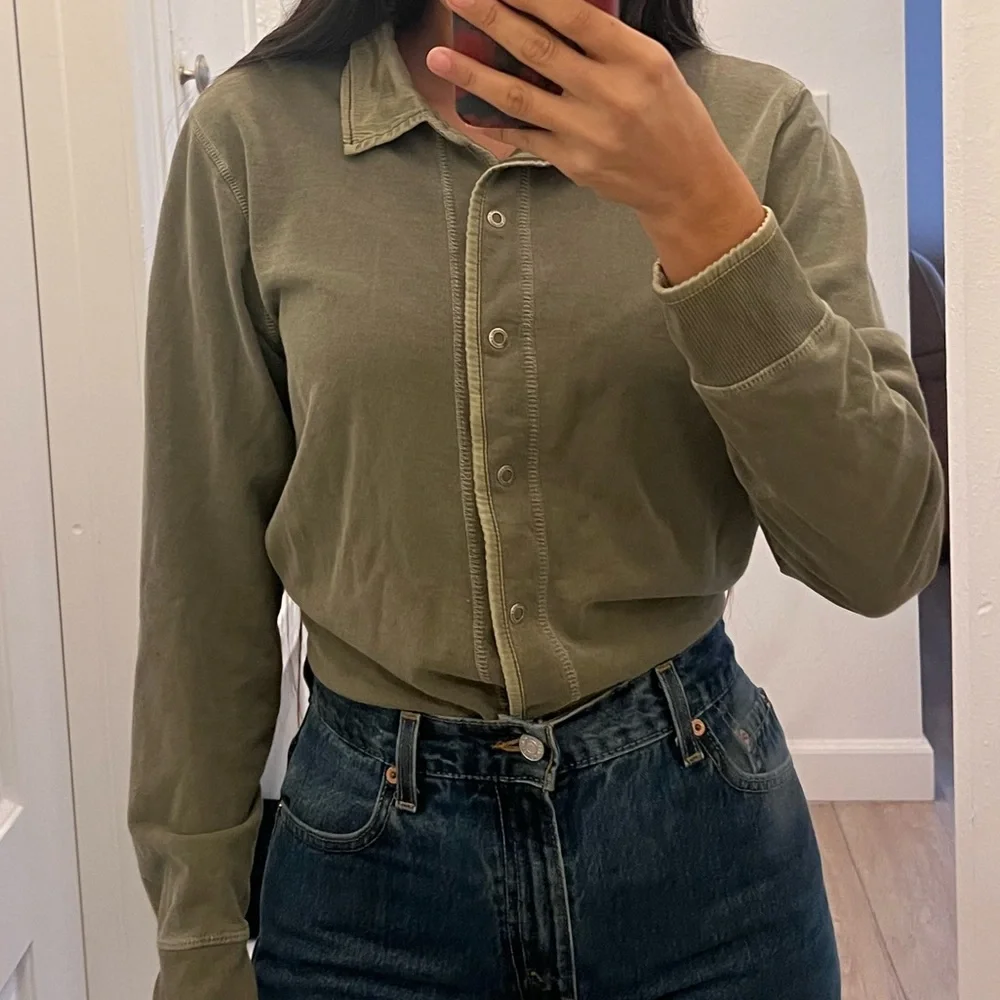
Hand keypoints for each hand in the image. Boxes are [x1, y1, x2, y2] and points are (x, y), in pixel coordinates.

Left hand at [428, 0, 766, 281]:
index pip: (574, 15)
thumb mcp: (652, 64)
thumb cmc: (669, 116)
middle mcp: (610, 96)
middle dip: (490, 18)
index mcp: (636, 60)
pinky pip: (524, 134)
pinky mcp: (573, 162)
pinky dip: (493, 119)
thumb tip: (551, 14)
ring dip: (473, 74)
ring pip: (519, 97)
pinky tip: (467, 104)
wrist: (683, 181)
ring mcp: (588, 133)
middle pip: (537, 50)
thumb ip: (606, 41)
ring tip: (439, 56)